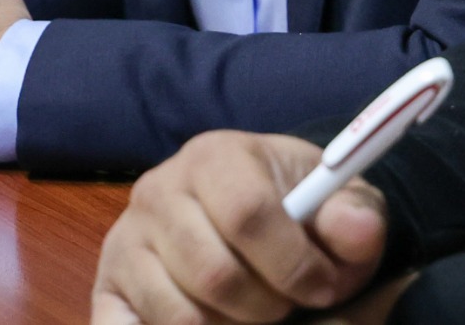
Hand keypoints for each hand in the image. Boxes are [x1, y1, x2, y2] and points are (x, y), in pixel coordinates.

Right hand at [90, 131, 396, 324]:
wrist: (250, 214)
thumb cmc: (296, 211)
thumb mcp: (336, 204)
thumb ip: (355, 216)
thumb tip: (357, 231)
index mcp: (214, 157)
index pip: (248, 214)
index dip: (294, 264)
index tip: (323, 288)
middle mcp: (158, 192)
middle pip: (214, 274)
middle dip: (266, 305)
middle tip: (286, 306)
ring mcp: (126, 242)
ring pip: (178, 316)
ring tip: (252, 314)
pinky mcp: (107, 290)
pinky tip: (210, 324)